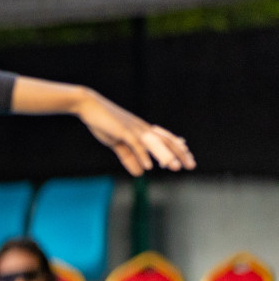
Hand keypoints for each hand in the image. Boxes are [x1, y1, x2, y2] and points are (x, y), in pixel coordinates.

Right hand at [74, 91, 194, 175]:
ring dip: (165, 155)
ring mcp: (134, 129)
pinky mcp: (123, 131)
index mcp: (142, 130)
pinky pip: (135, 145)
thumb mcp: (116, 144)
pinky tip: (149, 166)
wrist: (89, 107)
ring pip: (154, 143)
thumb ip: (129, 158)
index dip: (176, 147)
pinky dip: (143, 155)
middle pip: (165, 141)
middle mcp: (142, 129)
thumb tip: (141, 172)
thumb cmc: (103, 123)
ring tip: (175, 167)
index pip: (164, 139)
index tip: (188, 155)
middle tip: (191, 165)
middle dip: (179, 153)